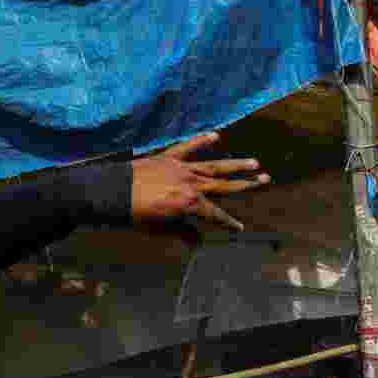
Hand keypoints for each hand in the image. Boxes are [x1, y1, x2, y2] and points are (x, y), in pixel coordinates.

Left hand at [130, 133, 269, 235]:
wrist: (111, 193)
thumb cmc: (135, 216)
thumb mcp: (160, 229)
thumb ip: (181, 233)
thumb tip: (198, 242)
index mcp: (190, 204)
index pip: (216, 214)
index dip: (228, 222)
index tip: (240, 227)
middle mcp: (191, 184)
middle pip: (225, 185)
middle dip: (247, 184)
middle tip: (266, 179)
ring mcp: (181, 169)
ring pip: (214, 166)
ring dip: (235, 164)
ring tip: (254, 162)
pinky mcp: (168, 158)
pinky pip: (187, 148)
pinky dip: (201, 141)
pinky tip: (216, 135)